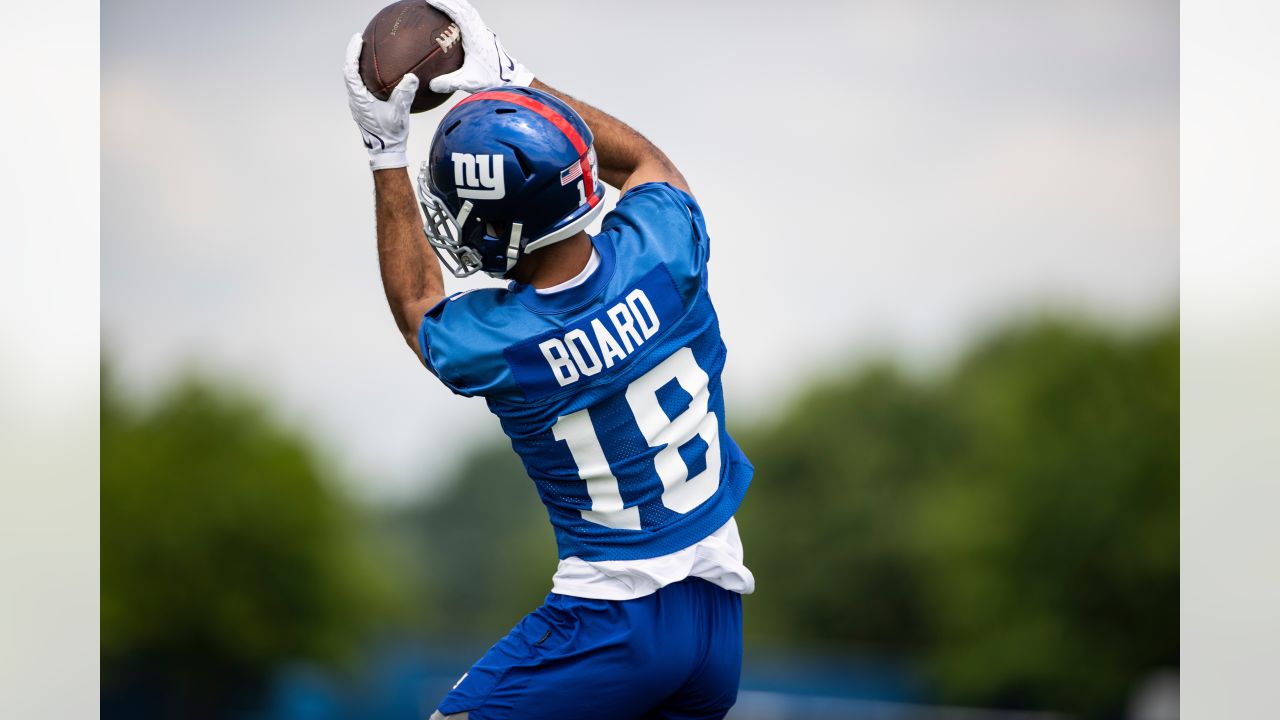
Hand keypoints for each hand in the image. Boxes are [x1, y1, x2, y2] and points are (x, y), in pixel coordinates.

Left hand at [344, 34, 418, 169]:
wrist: (386, 151)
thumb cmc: (391, 134)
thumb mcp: (399, 113)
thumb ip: (404, 95)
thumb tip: (411, 77)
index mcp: (359, 99)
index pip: (351, 71)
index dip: (352, 53)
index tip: (357, 39)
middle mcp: (355, 100)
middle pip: (349, 72)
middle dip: (353, 55)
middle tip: (360, 41)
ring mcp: (357, 104)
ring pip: (353, 79)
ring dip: (357, 65)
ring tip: (365, 53)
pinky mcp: (362, 108)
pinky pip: (359, 86)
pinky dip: (363, 75)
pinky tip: (375, 74)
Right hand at [426, 0, 533, 92]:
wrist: (511, 80)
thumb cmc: (493, 81)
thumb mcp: (469, 83)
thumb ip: (449, 83)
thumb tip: (432, 85)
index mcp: (476, 39)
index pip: (461, 15)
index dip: (446, 5)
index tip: (432, 1)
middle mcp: (481, 32)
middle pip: (466, 8)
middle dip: (450, 1)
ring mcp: (485, 33)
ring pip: (471, 11)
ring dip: (457, 5)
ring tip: (443, 2)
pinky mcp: (486, 36)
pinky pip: (473, 19)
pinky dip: (462, 13)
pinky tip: (454, 17)